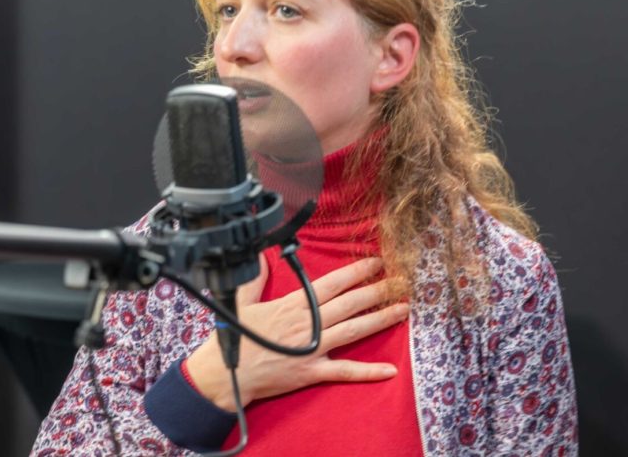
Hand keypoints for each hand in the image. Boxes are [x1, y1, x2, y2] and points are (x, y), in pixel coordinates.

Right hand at [185, 256, 408, 410]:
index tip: (376, 262)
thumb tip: (260, 255)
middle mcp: (308, 324)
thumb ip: (255, 276)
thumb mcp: (242, 300)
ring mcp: (313, 349)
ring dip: (380, 319)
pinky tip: (389, 370)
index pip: (332, 283)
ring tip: (403, 309)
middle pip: (350, 303)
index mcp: (293, 304)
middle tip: (401, 281)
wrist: (225, 373)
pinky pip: (344, 371)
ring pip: (354, 331)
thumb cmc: (234, 336)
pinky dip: (367, 372)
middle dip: (378, 290)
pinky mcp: (312, 372)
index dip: (356, 272)